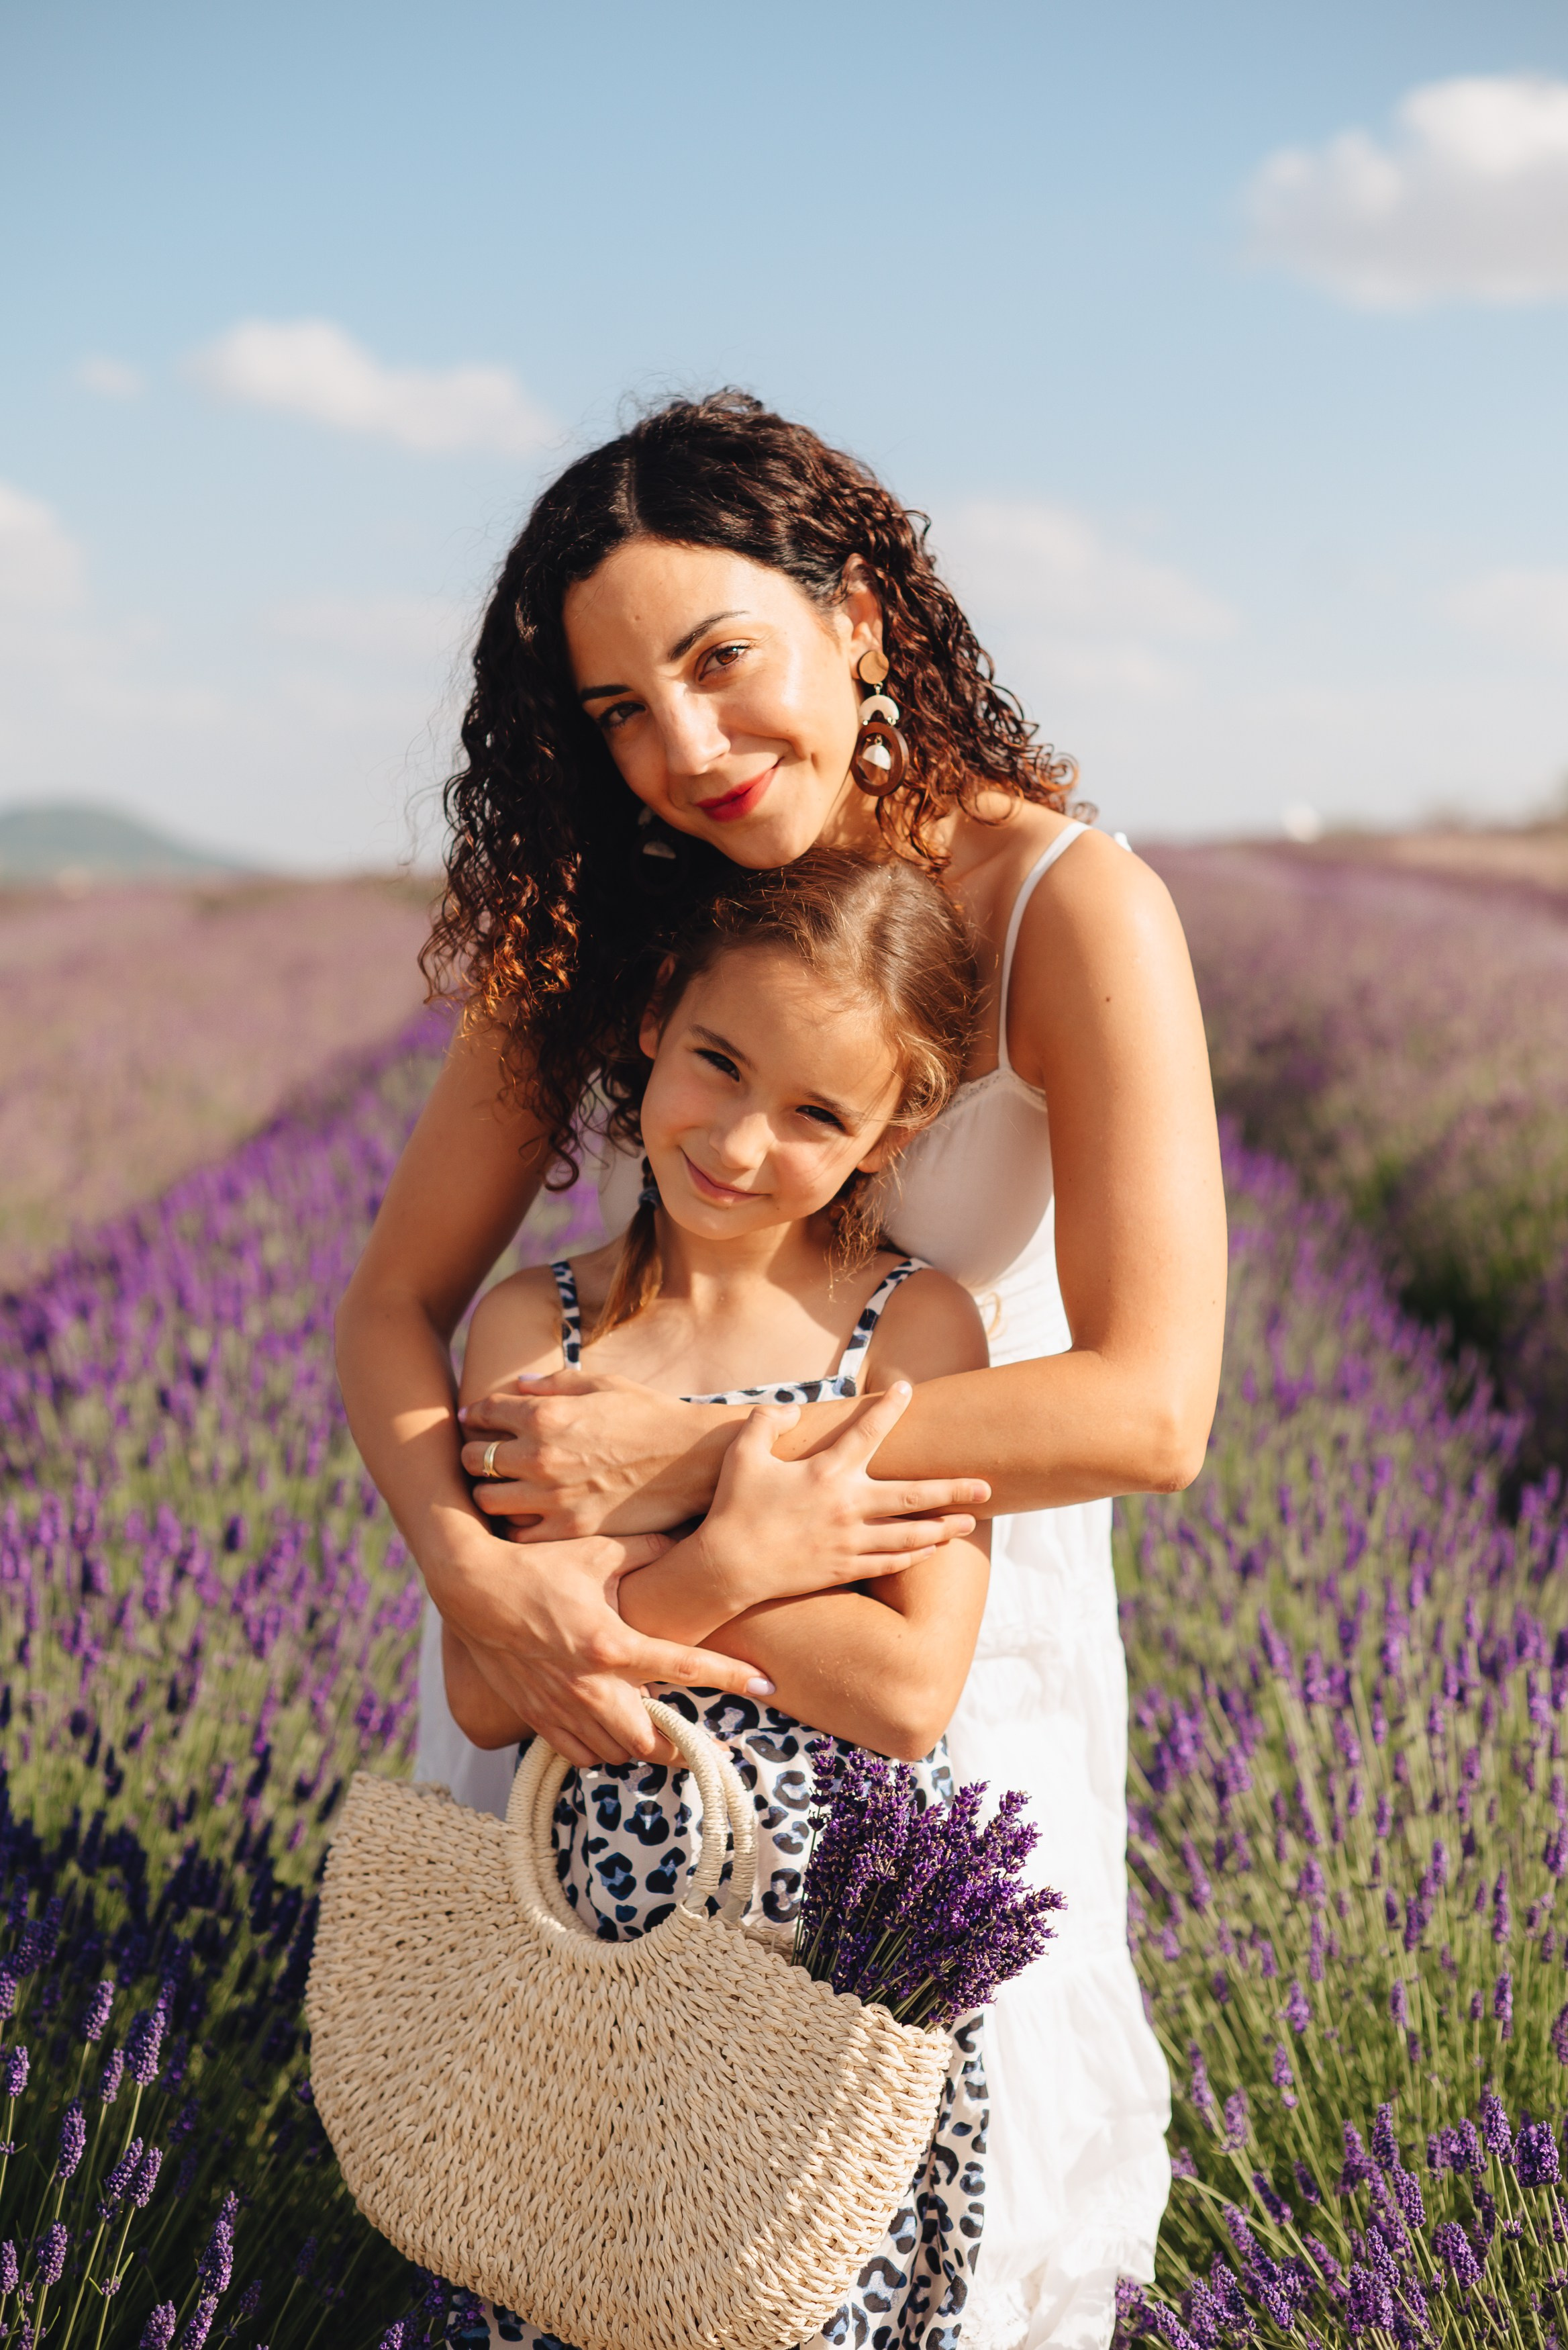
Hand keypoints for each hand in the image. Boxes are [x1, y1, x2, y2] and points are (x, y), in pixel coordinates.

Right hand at [427, 1523, 776, 1766]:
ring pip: (616, 1753)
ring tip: (667, 1737)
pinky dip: (604, 1751)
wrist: (473, 1589)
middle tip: (710, 1741)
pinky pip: (580, 1754)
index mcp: (611, 1643)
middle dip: (685, 1745)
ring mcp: (561, 1706)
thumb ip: (649, 1551)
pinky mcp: (537, 1716)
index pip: (684, 1667)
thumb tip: (689, 1543)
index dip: (731, 1677)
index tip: (768, 1686)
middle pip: (651, 1740)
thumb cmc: (539, 1564)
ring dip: (645, 1749)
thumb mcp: (599, 1550)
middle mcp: (589, 1684)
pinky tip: (616, 1734)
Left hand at [458, 1369, 730, 1536]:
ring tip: (504, 1487)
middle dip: (476, 1454)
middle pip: (474, 1459)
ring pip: (486, 1500)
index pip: (486, 1412)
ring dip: (491, 1491)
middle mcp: (540, 1456)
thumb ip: (554, 1383)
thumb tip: (519, 1386)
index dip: (477, 1414)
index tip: (477, 1419)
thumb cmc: (650, 1415)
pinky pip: (518, 1534)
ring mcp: (552, 1497)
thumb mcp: (603, 1385)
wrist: (692, 1460)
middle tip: (486, 1456)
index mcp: (546, 1415)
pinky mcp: (569, 1530)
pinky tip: (530, 1514)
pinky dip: (516, 1524)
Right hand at [684, 1383, 990, 1621]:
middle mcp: (847, 1506)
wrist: (728, 1567)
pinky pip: (890, 1562)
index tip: (908, 1389)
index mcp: (825, 1472)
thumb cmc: (733, 1508)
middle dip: (953, 1490)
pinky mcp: (844, 1568)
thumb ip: (766, 1421)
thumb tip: (794, 1408)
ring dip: (943, 1528)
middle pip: (913, 1496)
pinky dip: (914, 1555)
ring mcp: (849, 1541)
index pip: (868, 1432)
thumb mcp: (742, 1455)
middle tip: (985, 1486)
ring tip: (970, 1522)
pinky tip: (930, 1549)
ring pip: (910, 1535)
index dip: (889, 1408)